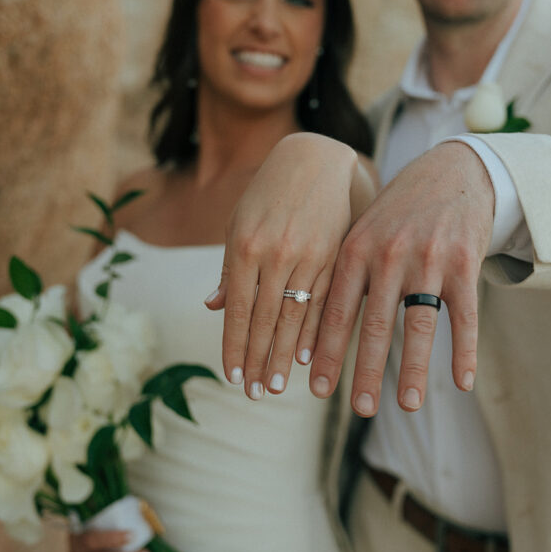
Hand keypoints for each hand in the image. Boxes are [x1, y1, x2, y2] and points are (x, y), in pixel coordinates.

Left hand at [206, 133, 365, 397]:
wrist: (316, 157)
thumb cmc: (268, 192)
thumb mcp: (240, 222)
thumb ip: (231, 267)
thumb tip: (214, 307)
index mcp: (245, 245)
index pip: (239, 309)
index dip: (235, 346)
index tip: (232, 377)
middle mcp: (277, 253)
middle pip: (266, 319)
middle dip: (259, 360)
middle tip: (256, 394)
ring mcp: (309, 254)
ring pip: (295, 316)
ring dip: (285, 355)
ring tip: (278, 385)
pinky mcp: (335, 255)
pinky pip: (323, 301)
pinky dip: (314, 331)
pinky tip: (309, 356)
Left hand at [309, 142, 494, 414]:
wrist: (451, 171)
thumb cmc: (398, 211)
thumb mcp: (361, 230)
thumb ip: (340, 273)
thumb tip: (306, 328)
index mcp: (355, 249)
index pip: (335, 311)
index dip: (326, 353)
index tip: (316, 390)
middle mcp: (389, 255)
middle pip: (375, 325)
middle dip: (366, 372)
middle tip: (360, 409)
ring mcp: (429, 259)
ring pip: (419, 325)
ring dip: (415, 370)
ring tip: (408, 406)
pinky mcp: (465, 262)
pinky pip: (464, 316)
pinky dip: (464, 351)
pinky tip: (462, 381)